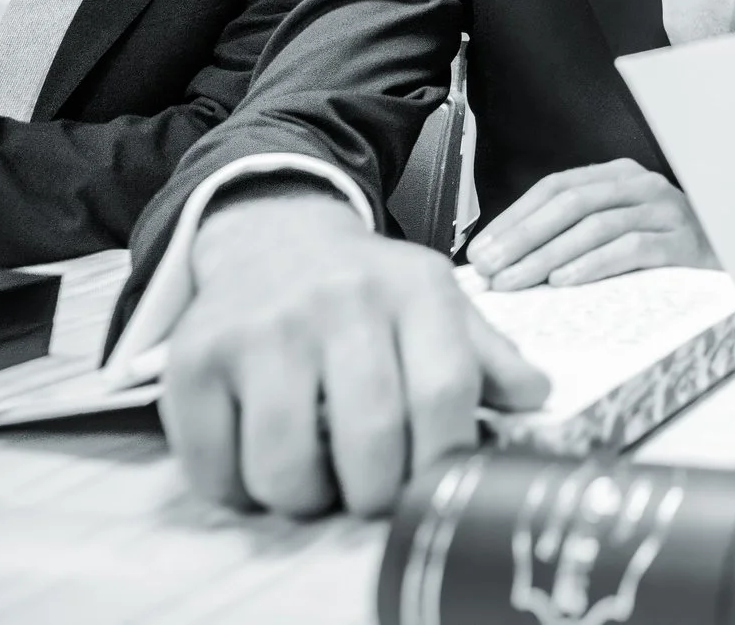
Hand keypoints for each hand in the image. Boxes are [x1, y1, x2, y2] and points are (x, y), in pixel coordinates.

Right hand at [161, 189, 548, 517]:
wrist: (273, 236)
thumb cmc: (368, 288)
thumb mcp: (437, 301)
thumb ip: (487, 354)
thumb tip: (539, 399)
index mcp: (414, 289)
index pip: (445, 392)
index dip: (444, 459)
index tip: (434, 483)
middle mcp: (338, 302)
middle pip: (370, 438)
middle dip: (377, 493)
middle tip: (372, 494)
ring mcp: (261, 329)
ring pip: (286, 465)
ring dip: (306, 498)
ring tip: (317, 482)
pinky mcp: (195, 359)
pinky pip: (214, 465)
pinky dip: (238, 490)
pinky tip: (258, 465)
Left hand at [466, 158, 716, 291]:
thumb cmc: (665, 254)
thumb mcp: (617, 231)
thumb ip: (571, 235)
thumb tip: (505, 260)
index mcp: (619, 176)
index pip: (555, 186)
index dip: (514, 217)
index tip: (480, 251)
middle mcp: (642, 185)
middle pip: (571, 202)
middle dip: (523, 237)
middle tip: (490, 269)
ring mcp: (666, 211)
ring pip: (595, 225)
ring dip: (548, 254)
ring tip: (515, 281)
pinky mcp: (684, 242)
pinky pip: (631, 248)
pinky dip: (593, 264)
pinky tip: (564, 281)